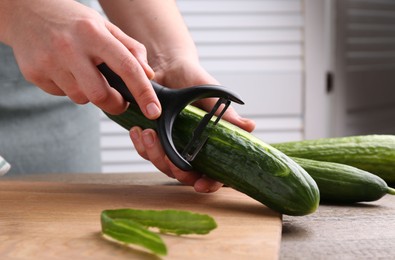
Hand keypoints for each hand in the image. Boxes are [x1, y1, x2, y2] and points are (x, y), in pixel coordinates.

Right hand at [0, 0, 159, 117]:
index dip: (143, 92)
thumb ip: (130, 49)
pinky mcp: (35, 73)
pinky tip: (64, 70)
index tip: (153, 110)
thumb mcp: (104, 26)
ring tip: (83, 72)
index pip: (126, 66)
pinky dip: (69, 88)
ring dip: (89, 93)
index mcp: (94, 33)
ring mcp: (49, 61)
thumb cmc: (73, 21)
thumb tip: (148, 74)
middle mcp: (70, 47)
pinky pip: (62, 94)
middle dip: (115, 104)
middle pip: (100, 94)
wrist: (26, 11)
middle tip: (119, 100)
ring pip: (81, 98)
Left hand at [130, 59, 255, 192]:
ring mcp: (172, 145)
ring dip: (154, 155)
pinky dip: (142, 145)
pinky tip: (139, 131)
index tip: (200, 185)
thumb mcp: (212, 97)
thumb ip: (228, 116)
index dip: (209, 184)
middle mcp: (191, 149)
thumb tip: (250, 127)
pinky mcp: (154, 139)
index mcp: (210, 144)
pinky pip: (146, 151)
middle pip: (185, 175)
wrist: (169, 65)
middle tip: (168, 158)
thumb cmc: (194, 80)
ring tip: (149, 134)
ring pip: (163, 165)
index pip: (214, 173)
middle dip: (176, 172)